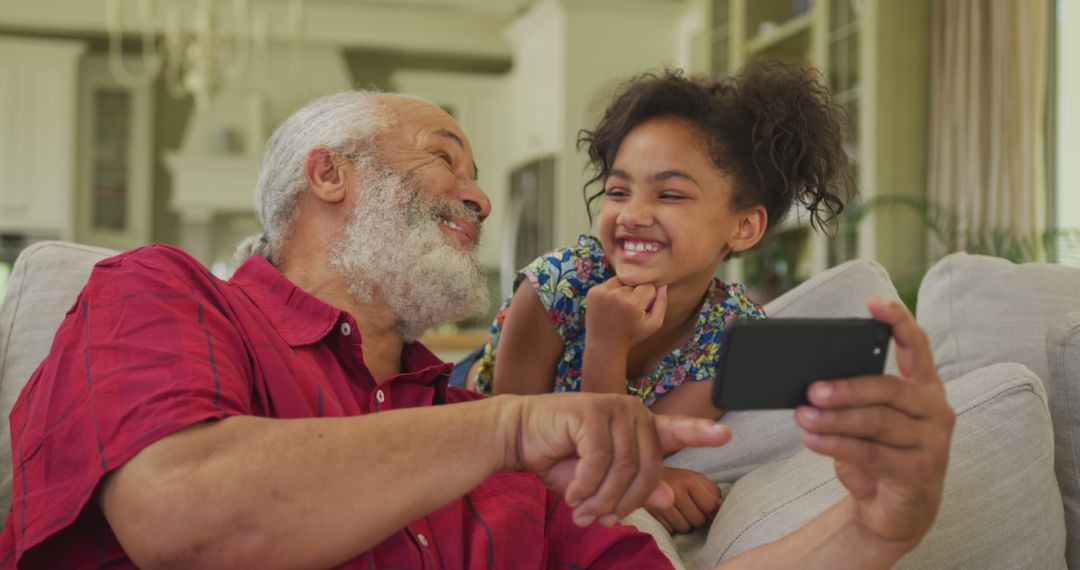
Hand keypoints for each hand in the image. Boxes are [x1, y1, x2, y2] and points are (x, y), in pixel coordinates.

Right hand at [499, 393, 730, 526]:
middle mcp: (632, 412)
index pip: (677, 430)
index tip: (725, 435)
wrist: (519, 436)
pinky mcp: (590, 411)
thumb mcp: (601, 481)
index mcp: (641, 426)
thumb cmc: (562, 458)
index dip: (701, 433)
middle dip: (625, 502)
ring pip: (624, 468)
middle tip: (601, 521)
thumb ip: (635, 487)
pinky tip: (571, 494)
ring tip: (582, 512)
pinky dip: (585, 486)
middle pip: (648, 469)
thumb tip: (669, 496)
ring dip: (602, 500)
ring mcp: (613, 408)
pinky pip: (599, 461)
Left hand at [585, 277, 667, 352]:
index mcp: (633, 303)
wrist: (604, 345)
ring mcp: (602, 292)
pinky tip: (610, 307)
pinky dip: (611, 292)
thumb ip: (662, 302)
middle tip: (629, 311)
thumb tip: (662, 284)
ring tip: (620, 308)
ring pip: (621, 280)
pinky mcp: (592, 292)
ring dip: (623, 290)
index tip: (641, 311)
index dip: (648, 298)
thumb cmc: (632, 335)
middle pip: (634, 282)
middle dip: (635, 293)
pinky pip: (608, 283)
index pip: (649, 286)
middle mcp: (616, 294)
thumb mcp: (653, 324)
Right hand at [646, 467, 722, 533]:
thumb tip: (721, 507)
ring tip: (675, 510)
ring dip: (683, 523)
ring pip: (685, 528)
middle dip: (695, 517)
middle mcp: (676, 490)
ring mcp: (661, 503)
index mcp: (690, 479)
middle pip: (699, 521)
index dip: (711, 511)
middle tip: (687, 507)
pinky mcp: (651, 514)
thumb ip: (711, 491)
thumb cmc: (674, 480)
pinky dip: (670, 526)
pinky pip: (670, 530)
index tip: (705, 508)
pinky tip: (666, 514)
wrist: (640, 475)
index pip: (712, 507)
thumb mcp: (695, 478)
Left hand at [794, 298, 954, 550]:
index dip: (898, 322)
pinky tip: (812, 440)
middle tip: (811, 389)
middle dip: (847, 387)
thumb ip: (852, 400)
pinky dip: (836, 445)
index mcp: (925, 390)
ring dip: (835, 419)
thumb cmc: (876, 456)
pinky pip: (871, 453)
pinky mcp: (918, 473)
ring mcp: (932, 444)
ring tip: (803, 416)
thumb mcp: (864, 422)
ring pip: (877, 422)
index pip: (918, 347)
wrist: (892, 513)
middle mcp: (936, 412)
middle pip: (890, 389)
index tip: (874, 304)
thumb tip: (813, 385)